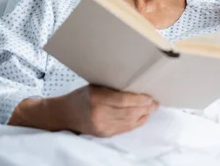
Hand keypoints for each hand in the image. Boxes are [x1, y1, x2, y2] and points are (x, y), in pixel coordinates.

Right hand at [9, 85, 157, 136]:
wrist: (64, 114)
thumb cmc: (81, 96)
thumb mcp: (96, 86)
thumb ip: (113, 87)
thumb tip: (137, 85)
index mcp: (96, 98)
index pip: (123, 100)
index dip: (139, 99)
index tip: (150, 97)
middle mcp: (99, 114)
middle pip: (128, 112)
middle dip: (145, 107)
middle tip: (155, 102)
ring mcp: (101, 126)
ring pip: (129, 122)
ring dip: (144, 115)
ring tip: (152, 108)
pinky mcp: (103, 134)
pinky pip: (124, 129)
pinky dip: (137, 123)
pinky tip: (143, 116)